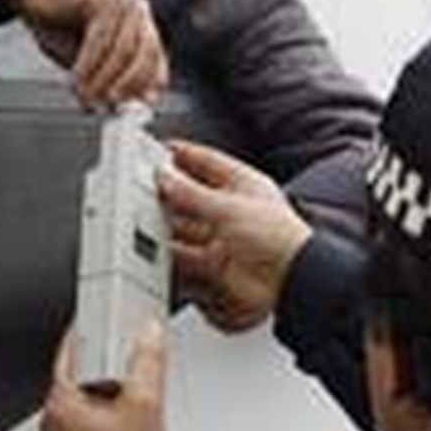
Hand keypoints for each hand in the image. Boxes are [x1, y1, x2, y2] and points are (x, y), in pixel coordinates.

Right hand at [2, 0, 169, 107]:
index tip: (129, 114)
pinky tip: (75, 81)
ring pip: (123, 52)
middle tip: (106, 108)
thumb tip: (120, 107)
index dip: (144, 93)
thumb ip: (107, 80)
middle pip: (147, 59)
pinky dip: (87, 67)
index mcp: (142, 29)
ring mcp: (123, 2)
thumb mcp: (89, 62)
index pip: (157, 67)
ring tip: (84, 99)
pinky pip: (101, 39)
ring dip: (102, 82)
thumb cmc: (59, 26)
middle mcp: (138, 13)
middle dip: (127, 89)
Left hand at [40, 321, 167, 430]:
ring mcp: (64, 430)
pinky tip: (128, 402)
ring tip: (131, 377)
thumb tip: (149, 332)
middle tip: (124, 344)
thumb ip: (148, 361)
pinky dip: (106, 398)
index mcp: (61, 401)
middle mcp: (55, 415)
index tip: (100, 315)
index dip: (87, 329)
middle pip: (77, 367)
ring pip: (84, 388)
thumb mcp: (145, 403)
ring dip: (106, 378)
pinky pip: (88, 407)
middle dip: (101, 354)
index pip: (68, 349)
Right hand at [158, 140, 312, 332]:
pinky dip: (170, 253)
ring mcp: (224, 238)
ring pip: (185, 226)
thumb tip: (167, 178)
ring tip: (142, 218)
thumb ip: (193, 193)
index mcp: (244, 185)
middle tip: (141, 187)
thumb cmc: (278, 238)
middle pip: (192, 196)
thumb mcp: (229, 207)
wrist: (290, 280)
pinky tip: (157, 248)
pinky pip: (186, 255)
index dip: (184, 155)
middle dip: (168, 192)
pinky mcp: (216, 265)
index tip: (159, 150)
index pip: (208, 163)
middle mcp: (233, 210)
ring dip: (166, 224)